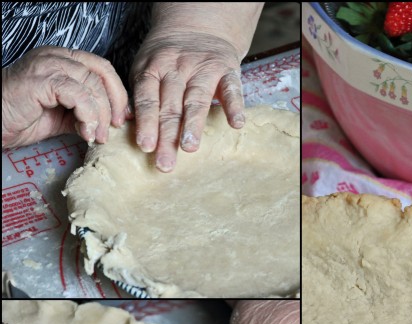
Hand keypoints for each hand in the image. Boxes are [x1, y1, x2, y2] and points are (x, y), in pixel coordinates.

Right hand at [2, 46, 127, 147]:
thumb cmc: (22, 118)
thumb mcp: (63, 117)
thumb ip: (86, 115)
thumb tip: (109, 124)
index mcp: (63, 61)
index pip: (102, 68)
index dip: (118, 93)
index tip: (123, 117)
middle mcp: (56, 57)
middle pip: (102, 72)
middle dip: (115, 103)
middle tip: (114, 127)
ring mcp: (47, 66)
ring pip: (92, 83)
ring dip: (100, 115)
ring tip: (97, 136)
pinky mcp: (41, 80)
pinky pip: (78, 94)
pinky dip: (87, 115)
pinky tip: (85, 132)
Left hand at [130, 2, 262, 171]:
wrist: (199, 26)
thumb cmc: (169, 59)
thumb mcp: (148, 66)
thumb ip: (142, 95)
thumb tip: (129, 125)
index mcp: (153, 68)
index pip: (148, 99)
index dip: (146, 123)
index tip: (146, 146)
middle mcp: (177, 68)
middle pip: (170, 106)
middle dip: (167, 136)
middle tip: (165, 163)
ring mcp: (203, 68)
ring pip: (196, 99)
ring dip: (193, 124)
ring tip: (190, 147)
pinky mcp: (227, 70)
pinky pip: (231, 89)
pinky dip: (234, 106)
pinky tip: (236, 124)